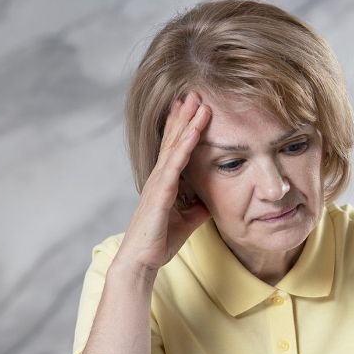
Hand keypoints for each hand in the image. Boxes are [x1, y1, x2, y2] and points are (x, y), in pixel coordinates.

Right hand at [116, 92, 212, 274]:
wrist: (141, 261)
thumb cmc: (159, 242)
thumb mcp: (187, 221)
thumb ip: (198, 208)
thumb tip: (211, 201)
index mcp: (164, 183)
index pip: (174, 149)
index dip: (183, 127)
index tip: (193, 108)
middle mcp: (159, 178)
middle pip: (172, 139)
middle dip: (184, 115)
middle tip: (194, 92)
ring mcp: (158, 183)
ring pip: (174, 145)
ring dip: (186, 122)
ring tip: (196, 100)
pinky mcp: (160, 192)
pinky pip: (175, 164)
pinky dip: (185, 145)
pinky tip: (194, 129)